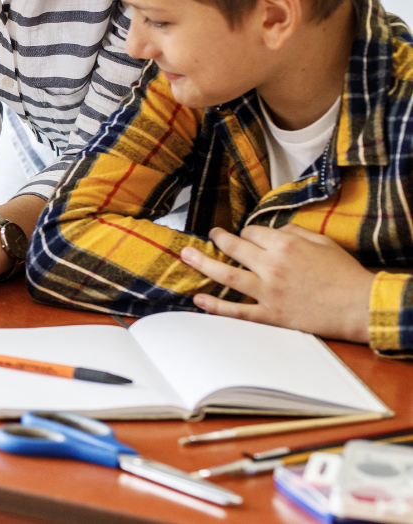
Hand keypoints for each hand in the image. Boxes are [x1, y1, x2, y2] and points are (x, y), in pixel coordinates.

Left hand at [181, 224, 373, 342]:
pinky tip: (199, 299)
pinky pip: (237, 311)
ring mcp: (268, 292)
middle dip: (217, 240)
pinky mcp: (271, 315)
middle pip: (234, 248)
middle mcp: (271, 266)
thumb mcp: (323, 242)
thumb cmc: (345, 275)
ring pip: (226, 276)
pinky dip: (215, 306)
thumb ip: (294, 232)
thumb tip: (273, 231)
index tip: (245, 236)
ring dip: (203, 264)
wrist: (361, 306)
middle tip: (208, 236)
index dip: (246, 233)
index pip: (252, 233)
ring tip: (186, 256)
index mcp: (285, 245)